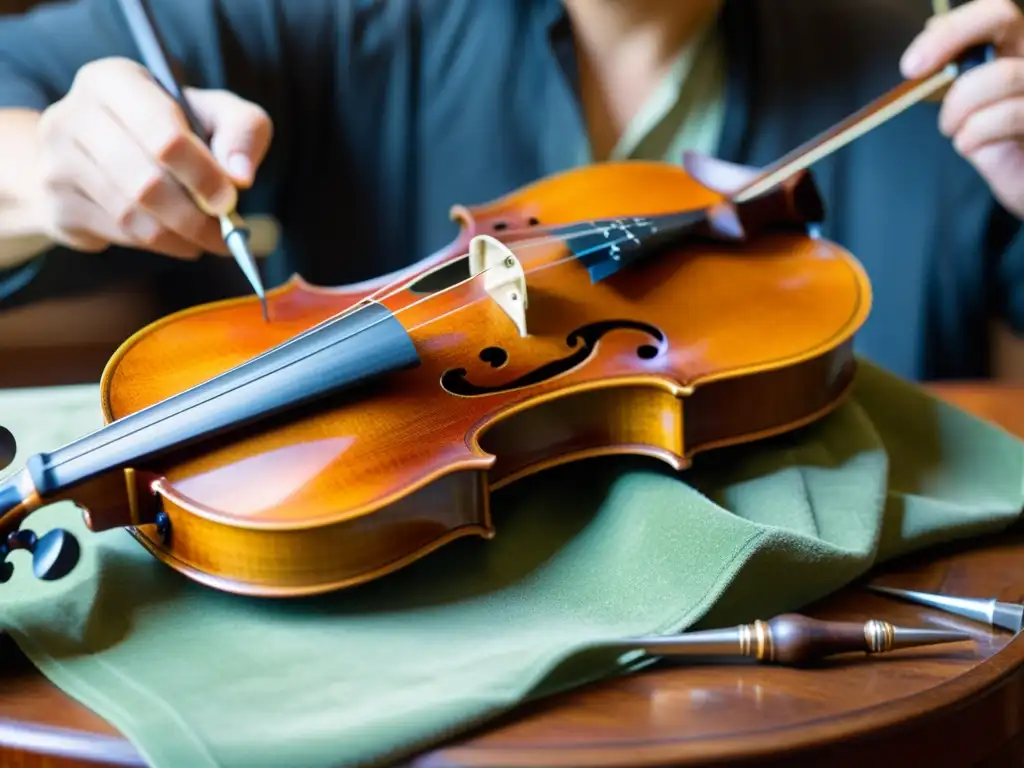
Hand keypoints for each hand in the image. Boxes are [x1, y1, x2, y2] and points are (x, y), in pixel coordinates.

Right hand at [31, 56, 271, 258]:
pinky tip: (177, 238)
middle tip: (228, 235)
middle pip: (146, 182)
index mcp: (113, 80)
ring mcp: (56, 161)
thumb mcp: (215, 113)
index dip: (203, 174)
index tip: (230, 200)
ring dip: (181, 236)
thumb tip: (241, 176)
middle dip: (196, 217)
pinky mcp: (56, 204)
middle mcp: (73, 115)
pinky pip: (118, 235)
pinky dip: (158, 244)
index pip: (162, 133)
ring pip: (131, 215)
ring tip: (208, 238)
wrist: (102, 151)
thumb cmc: (173, 127)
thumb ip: (241, 131)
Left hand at [901, 0, 1023, 218]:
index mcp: (1014, 47)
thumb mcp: (970, 104)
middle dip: (948, 38)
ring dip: (959, 107)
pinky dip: (976, 133)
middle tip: (914, 72)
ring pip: (1000, 75)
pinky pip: (1010, 115)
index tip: (912, 64)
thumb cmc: (999, 141)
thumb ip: (958, 68)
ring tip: (953, 129)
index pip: (990, 12)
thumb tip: (933, 26)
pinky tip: (969, 145)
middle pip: (1000, 17)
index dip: (949, 29)